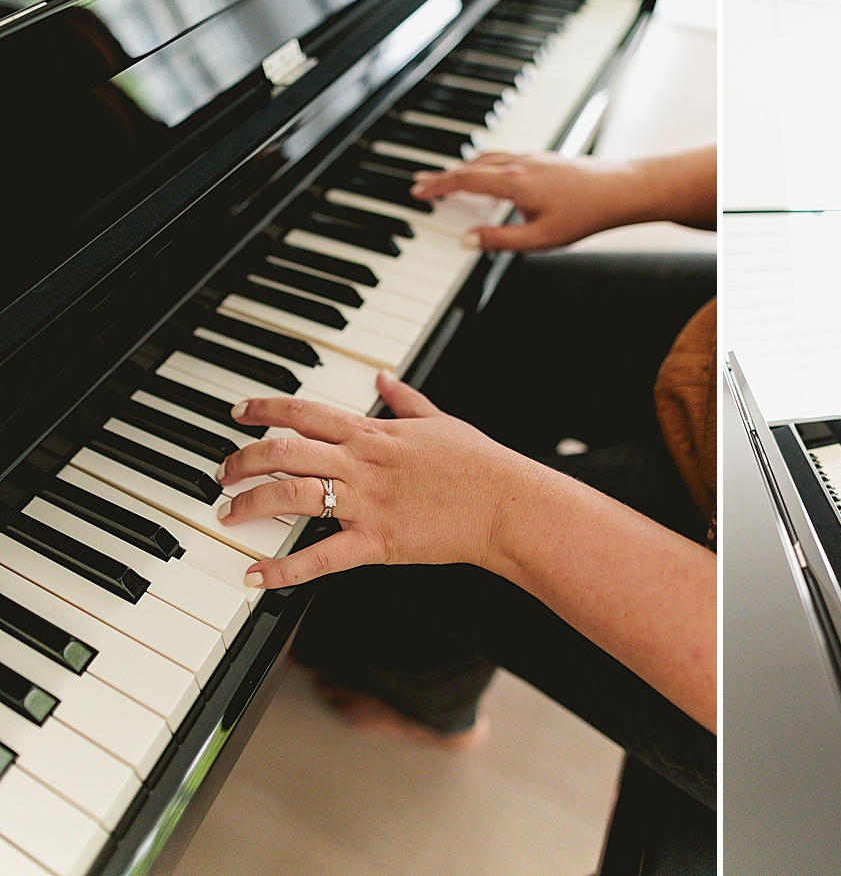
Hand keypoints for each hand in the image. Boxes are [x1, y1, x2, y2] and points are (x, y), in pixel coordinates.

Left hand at [218, 370, 540, 587]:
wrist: (505, 504)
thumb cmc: (478, 465)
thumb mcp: (440, 421)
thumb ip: (405, 399)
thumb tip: (384, 377)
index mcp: (374, 433)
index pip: (306, 413)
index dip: (265, 409)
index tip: (239, 413)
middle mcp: (363, 464)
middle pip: (284, 453)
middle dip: (243, 460)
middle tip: (222, 472)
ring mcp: (367, 504)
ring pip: (292, 497)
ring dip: (251, 504)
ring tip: (228, 514)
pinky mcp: (377, 542)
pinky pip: (320, 557)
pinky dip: (282, 570)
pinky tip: (256, 576)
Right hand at [410, 151, 643, 250]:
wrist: (622, 190)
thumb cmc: (586, 214)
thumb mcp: (541, 237)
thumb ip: (501, 240)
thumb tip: (468, 242)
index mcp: (515, 182)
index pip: (465, 180)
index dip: (438, 185)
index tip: (417, 189)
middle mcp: (521, 164)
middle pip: (472, 165)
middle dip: (444, 174)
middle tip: (422, 183)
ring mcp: (533, 158)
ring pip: (489, 157)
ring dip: (464, 167)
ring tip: (449, 179)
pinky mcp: (545, 159)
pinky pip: (505, 157)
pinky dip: (486, 164)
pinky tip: (490, 174)